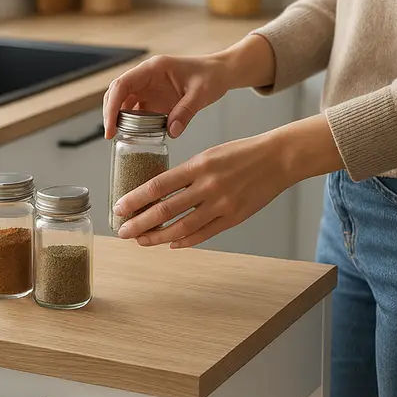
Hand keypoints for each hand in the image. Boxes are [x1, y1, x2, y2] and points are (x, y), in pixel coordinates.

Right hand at [103, 54, 229, 139]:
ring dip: (119, 118)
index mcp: (153, 68)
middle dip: (110, 113)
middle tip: (111, 135)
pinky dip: (133, 123)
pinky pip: (137, 110)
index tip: (111, 127)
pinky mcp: (154, 98)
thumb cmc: (212, 75)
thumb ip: (186, 112)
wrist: (221, 73)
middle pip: (117, 93)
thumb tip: (171, 132)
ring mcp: (149, 87)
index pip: (122, 85)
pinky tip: (136, 135)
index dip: (112, 106)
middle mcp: (146, 77)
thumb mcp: (201, 94)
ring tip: (120, 137)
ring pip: (124, 102)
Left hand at [115, 114, 342, 247]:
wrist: (277, 158)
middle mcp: (207, 186)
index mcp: (198, 166)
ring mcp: (221, 205)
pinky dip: (185, 241)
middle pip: (165, 210)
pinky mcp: (233, 218)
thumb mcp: (209, 154)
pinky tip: (171, 243)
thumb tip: (160, 192)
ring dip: (158, 237)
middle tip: (122, 231)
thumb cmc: (241, 153)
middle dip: (139, 223)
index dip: (135, 199)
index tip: (119, 208)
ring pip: (182, 228)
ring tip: (142, 240)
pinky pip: (204, 234)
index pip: (158, 186)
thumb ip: (186, 174)